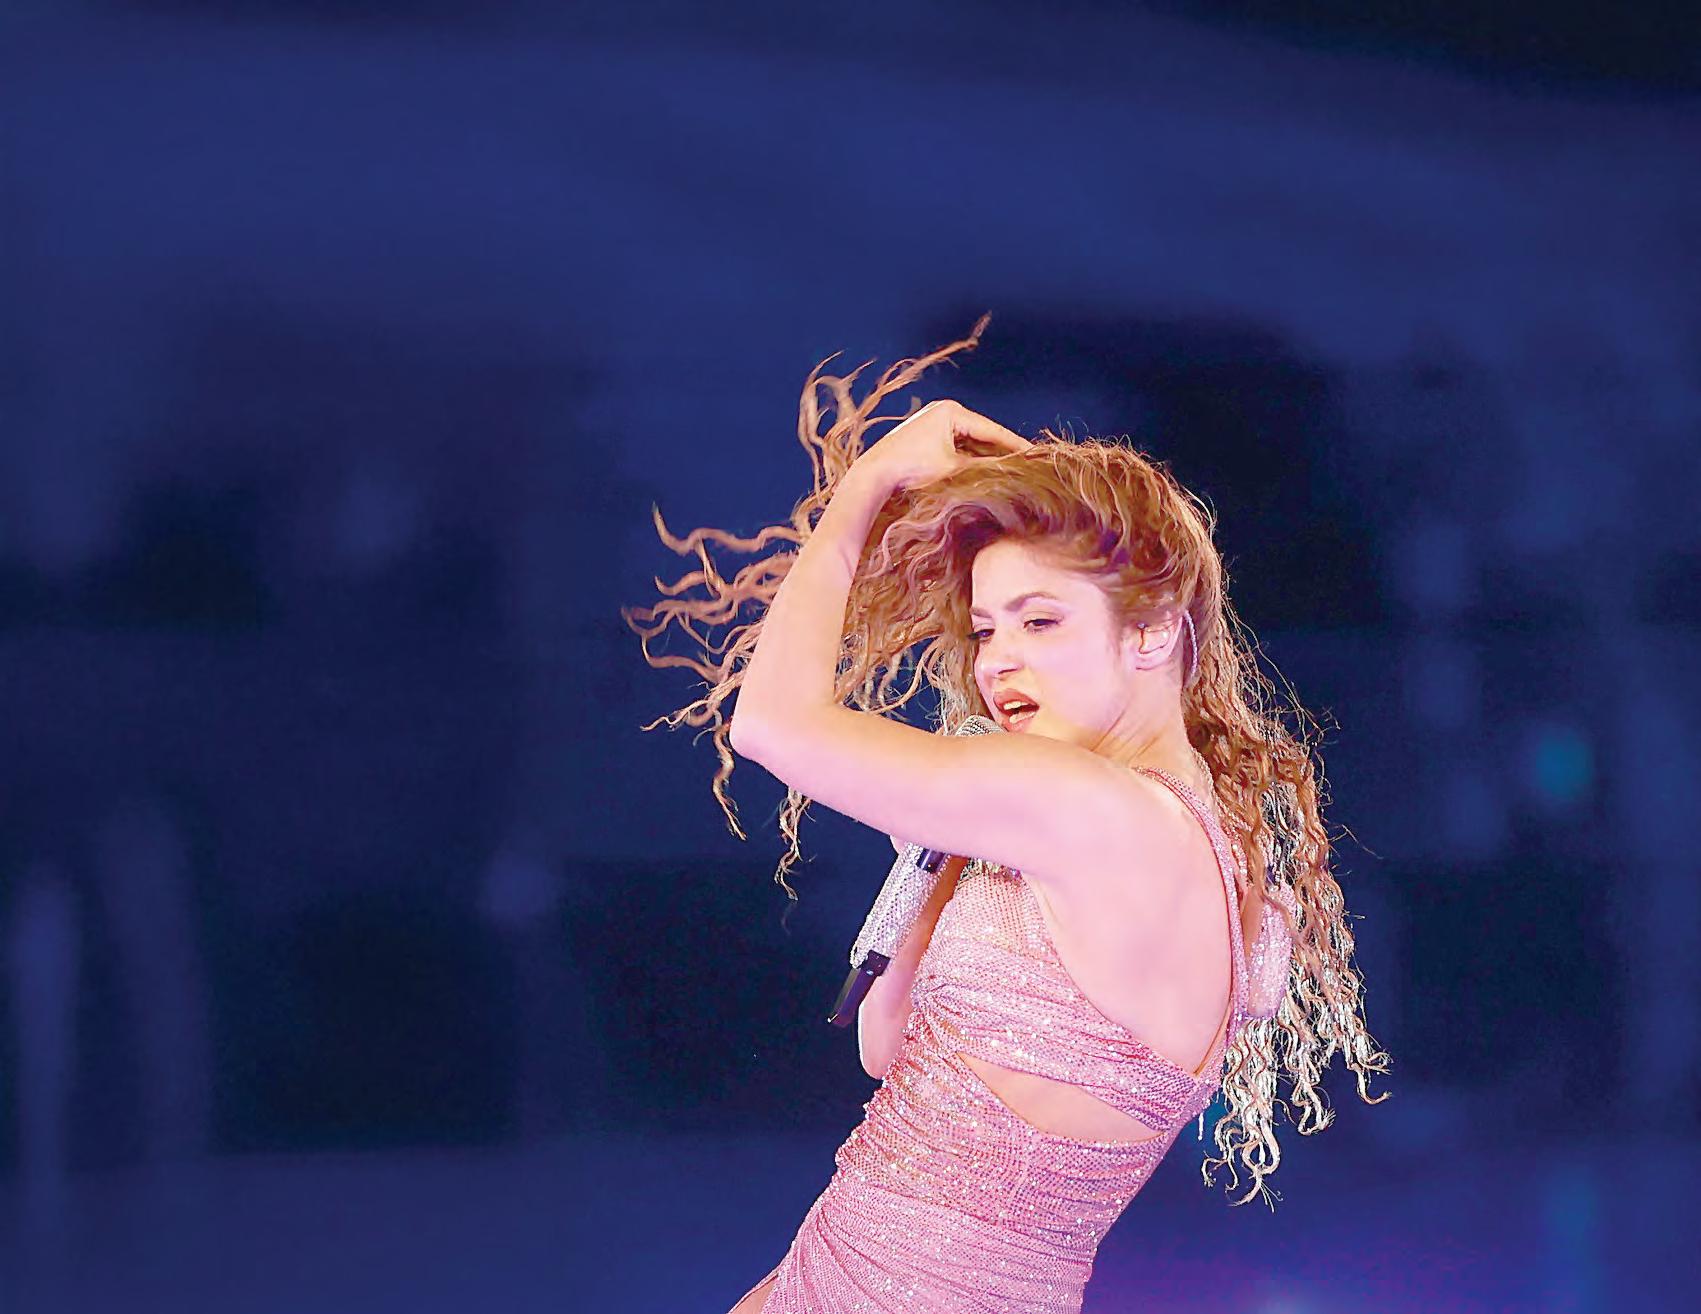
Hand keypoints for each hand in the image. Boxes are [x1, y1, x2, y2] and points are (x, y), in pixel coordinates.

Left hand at [853, 399, 1029, 493]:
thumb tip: (1012, 474)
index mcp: (951, 411)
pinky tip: (983, 474)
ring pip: (968, 443)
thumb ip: (985, 469)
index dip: (1015, 445)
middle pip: (981, 435)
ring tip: (1009, 472)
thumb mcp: (955, 469)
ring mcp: (931, 424)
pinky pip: (954, 448)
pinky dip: (968, 460)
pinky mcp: (923, 438)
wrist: (874, 476)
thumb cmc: (912, 469)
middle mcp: (941, 412)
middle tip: (1027, 466)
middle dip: (1001, 452)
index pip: (992, 430)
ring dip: (984, 458)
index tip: (1035, 456)